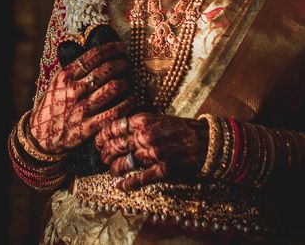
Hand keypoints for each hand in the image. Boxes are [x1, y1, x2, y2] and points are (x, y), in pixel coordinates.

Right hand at [29, 41, 136, 154]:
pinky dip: (128, 103)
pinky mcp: (89, 127)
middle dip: (121, 64)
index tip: (121, 46)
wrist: (41, 135)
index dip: (111, 48)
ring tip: (128, 81)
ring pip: (113, 88)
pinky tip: (132, 99)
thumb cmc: (52, 105)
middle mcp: (74, 90)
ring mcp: (82, 109)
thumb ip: (73, 69)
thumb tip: (94, 54)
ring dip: (126, 82)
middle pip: (106, 70)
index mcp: (65, 76)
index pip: (93, 56)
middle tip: (126, 63)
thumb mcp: (56, 83)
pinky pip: (115, 112)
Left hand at [94, 113, 208, 190]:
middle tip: (102, 158)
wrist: (207, 141)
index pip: (112, 127)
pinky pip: (139, 178)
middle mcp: (145, 136)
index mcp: (143, 120)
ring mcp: (153, 153)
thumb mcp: (159, 118)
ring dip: (114, 168)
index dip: (101, 136)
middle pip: (114, 146)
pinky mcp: (163, 170)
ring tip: (111, 170)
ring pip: (123, 163)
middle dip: (104, 154)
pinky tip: (120, 186)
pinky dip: (127, 184)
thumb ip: (139, 124)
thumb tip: (119, 130)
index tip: (97, 142)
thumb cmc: (182, 129)